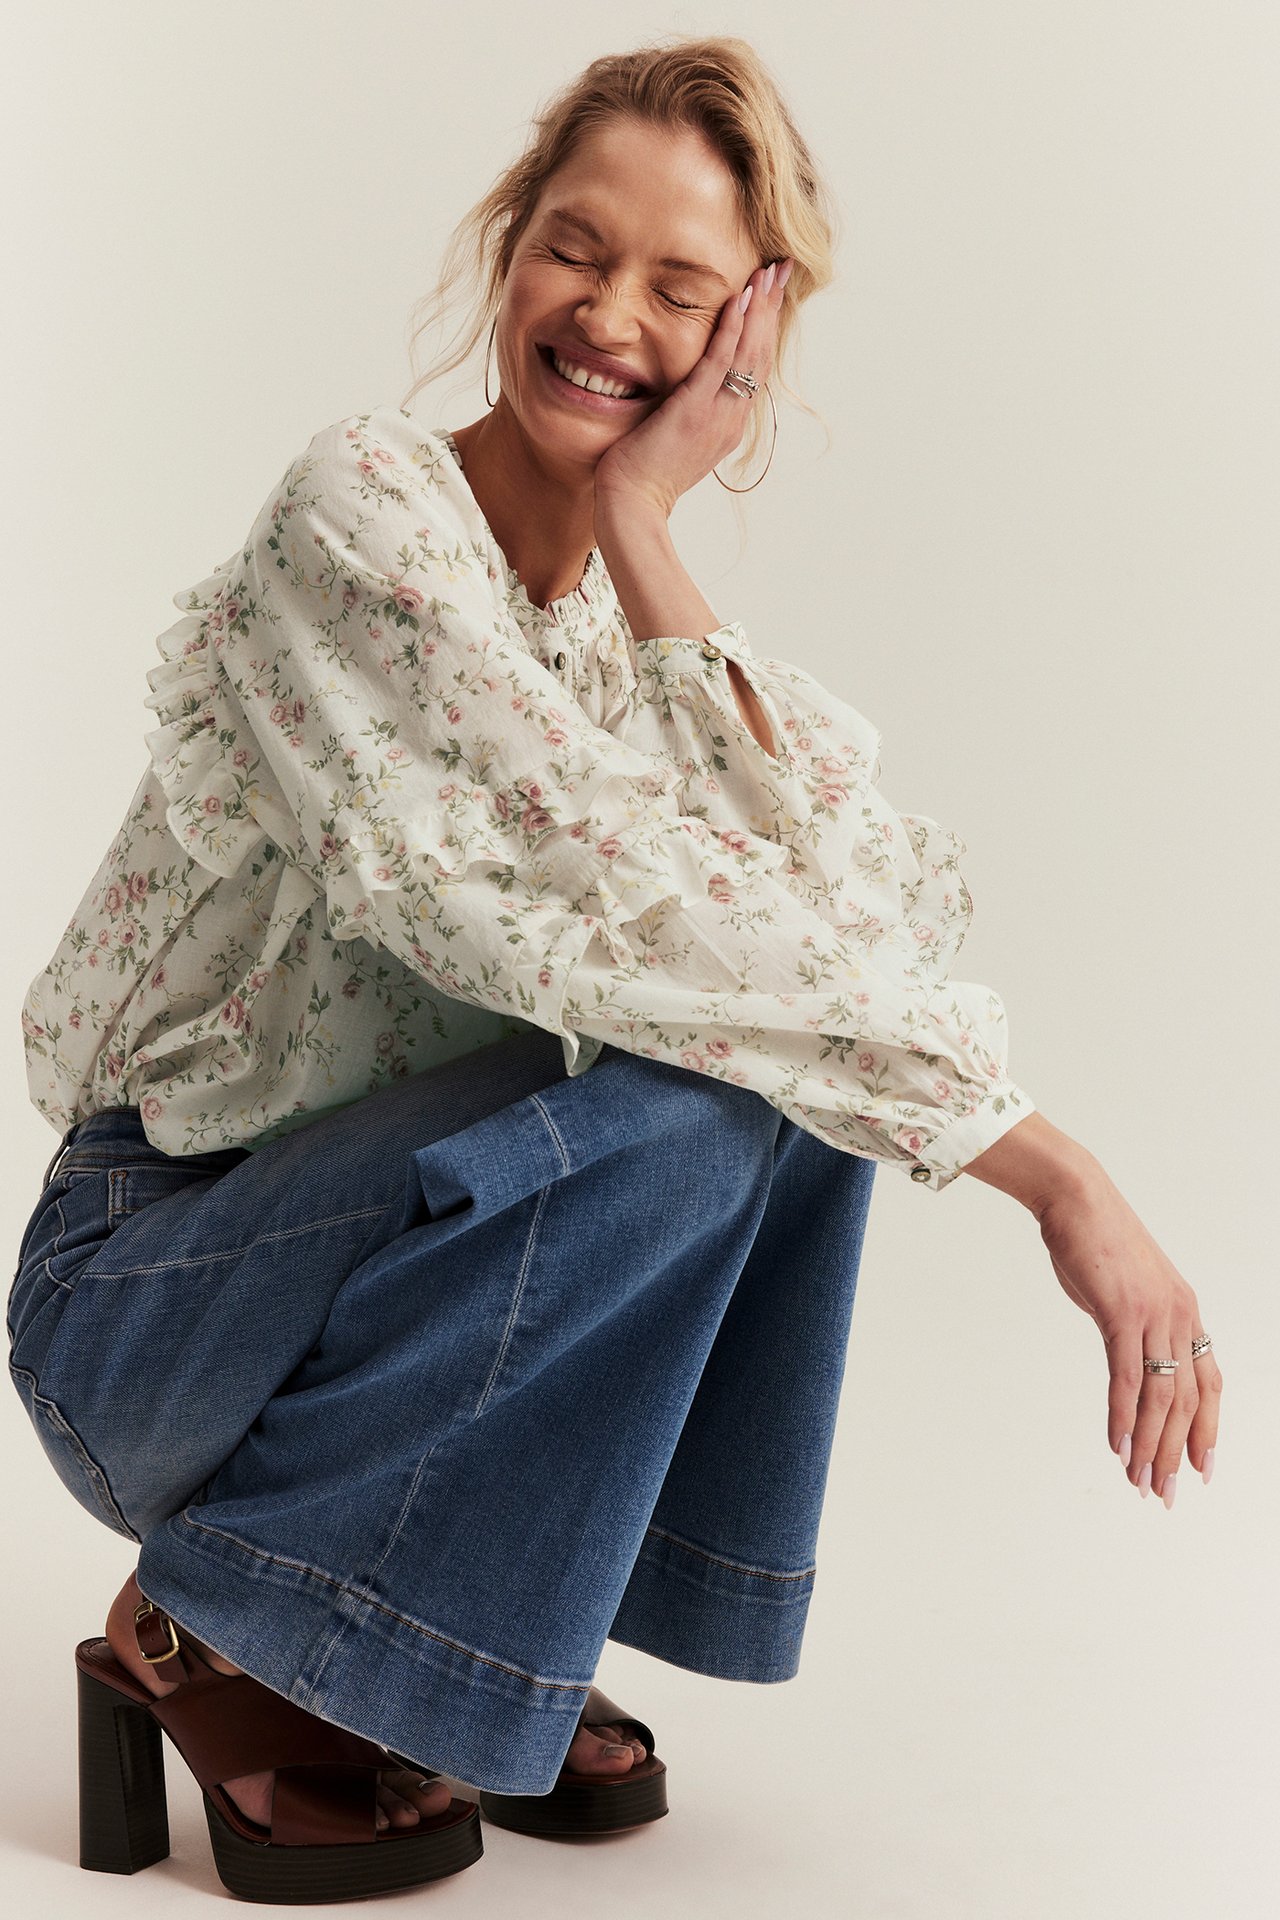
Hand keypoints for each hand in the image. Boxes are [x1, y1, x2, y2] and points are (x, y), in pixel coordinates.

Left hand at [592, 256, 791, 522]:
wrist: (633, 505)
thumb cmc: (643, 475)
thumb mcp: (675, 436)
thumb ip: (687, 408)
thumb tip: (684, 388)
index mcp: (729, 422)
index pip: (754, 365)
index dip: (766, 326)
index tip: (772, 292)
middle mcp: (731, 417)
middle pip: (761, 353)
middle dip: (772, 307)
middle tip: (782, 267)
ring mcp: (717, 414)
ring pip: (748, 353)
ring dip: (760, 308)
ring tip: (769, 271)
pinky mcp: (694, 409)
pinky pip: (719, 362)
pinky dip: (732, 328)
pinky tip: (740, 298)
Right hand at [1036, 1169, 1221, 1502]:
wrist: (1077, 1197)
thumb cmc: (1096, 1238)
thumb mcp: (1128, 1287)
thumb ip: (1136, 1323)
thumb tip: (1128, 1353)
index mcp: (1185, 1312)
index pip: (1208, 1384)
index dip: (1206, 1430)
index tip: (1200, 1468)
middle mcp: (1180, 1317)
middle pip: (1186, 1402)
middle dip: (1174, 1454)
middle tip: (1164, 1493)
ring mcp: (1154, 1315)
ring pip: (1160, 1398)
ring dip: (1149, 1447)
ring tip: (1138, 1482)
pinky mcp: (1121, 1313)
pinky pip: (1126, 1377)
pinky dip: (1123, 1417)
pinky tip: (1117, 1447)